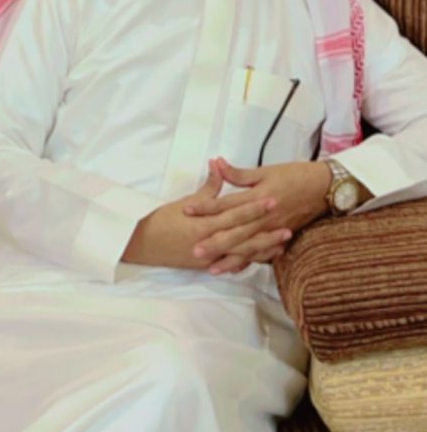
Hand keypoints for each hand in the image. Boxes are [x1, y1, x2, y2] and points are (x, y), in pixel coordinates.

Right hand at [122, 160, 290, 272]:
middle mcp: (209, 243)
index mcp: (205, 224)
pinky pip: (232, 264)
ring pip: (241, 254)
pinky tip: (263, 258)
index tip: (272, 200)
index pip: (235, 215)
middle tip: (288, 227)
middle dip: (266, 233)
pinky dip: (249, 261)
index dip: (254, 208)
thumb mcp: (187, 201)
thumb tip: (218, 164)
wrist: (143, 242)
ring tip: (282, 243)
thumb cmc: (164, 219)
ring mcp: (209, 258)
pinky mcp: (207, 266)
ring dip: (263, 249)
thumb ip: (208, 187)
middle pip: (243, 238)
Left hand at [184, 157, 330, 272]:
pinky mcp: (280, 237)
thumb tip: (217, 163)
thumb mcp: (265, 171)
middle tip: (194, 250)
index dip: (206, 206)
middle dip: (215, 242)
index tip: (187, 211)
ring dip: (230, 257)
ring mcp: (272, 229)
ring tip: (211, 267)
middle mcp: (264, 216)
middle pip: (235, 231)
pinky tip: (235, 268)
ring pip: (248, 247)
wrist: (323, 187)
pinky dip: (249, 261)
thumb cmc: (294, 175)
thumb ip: (239, 173)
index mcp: (258, 196)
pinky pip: (262, 253)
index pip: (227, 203)